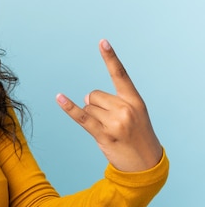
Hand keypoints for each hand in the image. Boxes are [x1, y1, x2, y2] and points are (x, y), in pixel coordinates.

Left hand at [56, 39, 162, 171]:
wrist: (146, 165)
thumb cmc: (137, 137)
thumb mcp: (134, 115)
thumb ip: (113, 102)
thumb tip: (86, 98)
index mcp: (134, 100)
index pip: (120, 74)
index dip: (110, 57)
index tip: (102, 41)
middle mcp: (126, 108)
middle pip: (93, 95)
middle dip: (96, 107)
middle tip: (111, 123)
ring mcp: (115, 122)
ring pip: (87, 107)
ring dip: (92, 118)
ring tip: (108, 131)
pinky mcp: (104, 135)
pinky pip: (82, 117)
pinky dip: (69, 108)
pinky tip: (59, 98)